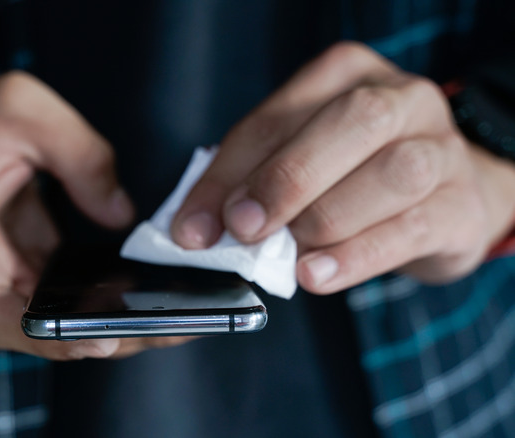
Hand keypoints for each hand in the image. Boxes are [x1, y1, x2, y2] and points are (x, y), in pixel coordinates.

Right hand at [0, 72, 187, 358]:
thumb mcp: (24, 107)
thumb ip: (80, 156)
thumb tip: (120, 214)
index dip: (44, 337)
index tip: (99, 341)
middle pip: (28, 332)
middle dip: (94, 340)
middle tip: (161, 334)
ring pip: (45, 323)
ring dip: (101, 327)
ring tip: (165, 324)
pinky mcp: (15, 270)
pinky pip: (53, 300)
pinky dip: (93, 303)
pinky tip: (139, 296)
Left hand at [171, 42, 514, 293]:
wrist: (445, 194)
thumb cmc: (354, 174)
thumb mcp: (301, 161)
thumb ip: (251, 182)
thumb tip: (197, 228)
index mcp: (345, 75)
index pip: (277, 117)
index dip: (228, 174)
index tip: (194, 226)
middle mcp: (401, 99)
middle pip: (349, 123)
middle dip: (285, 179)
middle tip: (243, 228)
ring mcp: (441, 148)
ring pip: (391, 174)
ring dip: (325, 219)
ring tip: (288, 257)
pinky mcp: (460, 206)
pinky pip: (411, 229)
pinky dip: (357, 257)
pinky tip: (317, 274)